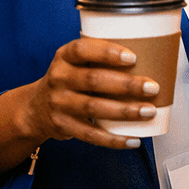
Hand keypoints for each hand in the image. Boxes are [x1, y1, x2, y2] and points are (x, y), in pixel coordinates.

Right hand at [0, 37, 160, 176]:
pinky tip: (133, 139)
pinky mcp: (63, 126)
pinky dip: (113, 139)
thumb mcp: (76, 61)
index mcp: (64, 56)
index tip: (133, 57)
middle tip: (152, 87)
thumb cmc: (70, 78)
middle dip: (126, 85)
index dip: (107, 52)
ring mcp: (59, 104)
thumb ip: (102, 56)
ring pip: (94, 108)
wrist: (35, 108)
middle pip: (93, 80)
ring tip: (149, 111)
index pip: (82, 49)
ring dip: (125, 111)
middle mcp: (59, 78)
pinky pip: (90, 135)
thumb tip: (153, 53)